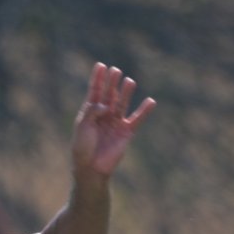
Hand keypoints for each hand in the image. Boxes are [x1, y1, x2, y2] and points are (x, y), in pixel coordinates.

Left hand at [72, 62, 154, 181]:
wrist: (91, 168)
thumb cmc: (83, 147)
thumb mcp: (83, 126)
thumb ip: (92, 111)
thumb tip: (105, 104)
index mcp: (90, 112)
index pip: (95, 91)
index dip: (98, 78)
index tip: (100, 65)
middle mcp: (104, 115)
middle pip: (109, 94)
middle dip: (112, 82)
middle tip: (115, 70)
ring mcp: (116, 122)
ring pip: (122, 103)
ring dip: (126, 92)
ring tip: (129, 81)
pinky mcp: (126, 132)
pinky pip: (137, 119)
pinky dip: (144, 111)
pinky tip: (151, 101)